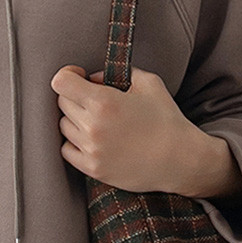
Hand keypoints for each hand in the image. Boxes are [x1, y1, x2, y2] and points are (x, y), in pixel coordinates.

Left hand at [51, 64, 200, 193]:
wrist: (180, 160)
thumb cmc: (166, 120)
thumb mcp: (149, 83)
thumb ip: (118, 74)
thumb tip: (93, 78)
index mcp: (104, 102)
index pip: (61, 82)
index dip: (67, 75)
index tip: (78, 77)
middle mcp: (92, 126)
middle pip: (62, 103)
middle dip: (75, 97)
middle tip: (94, 100)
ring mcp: (91, 149)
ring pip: (64, 126)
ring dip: (75, 120)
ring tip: (99, 121)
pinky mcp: (93, 168)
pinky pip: (67, 150)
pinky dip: (75, 142)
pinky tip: (92, 139)